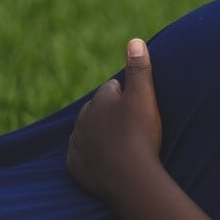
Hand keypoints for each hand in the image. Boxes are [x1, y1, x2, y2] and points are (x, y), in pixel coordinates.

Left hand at [67, 38, 162, 202]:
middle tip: (134, 128)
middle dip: (112, 115)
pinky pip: (84, 159)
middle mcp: (82, 120)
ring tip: (124, 147)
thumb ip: (139, 68)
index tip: (141, 109)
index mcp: (98, 100)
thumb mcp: (144, 97)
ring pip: (90, 135)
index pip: (111, 89)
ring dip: (103, 137)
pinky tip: (110, 163)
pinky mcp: (76, 168)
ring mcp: (77, 145)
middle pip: (98, 112)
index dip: (128, 97)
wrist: (131, 179)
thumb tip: (135, 40)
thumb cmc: (140, 135)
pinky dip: (95, 159)